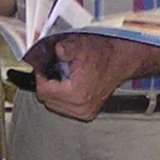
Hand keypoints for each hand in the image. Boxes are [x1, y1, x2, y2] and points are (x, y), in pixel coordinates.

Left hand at [32, 34, 159, 122]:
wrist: (119, 61)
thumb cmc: (103, 54)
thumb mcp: (81, 46)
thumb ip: (67, 48)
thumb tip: (57, 50)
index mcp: (77, 95)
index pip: (44, 92)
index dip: (41, 77)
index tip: (43, 68)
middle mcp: (81, 109)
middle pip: (47, 100)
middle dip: (48, 85)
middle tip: (56, 70)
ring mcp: (85, 113)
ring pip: (54, 105)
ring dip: (55, 92)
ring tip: (65, 77)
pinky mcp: (87, 114)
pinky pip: (64, 108)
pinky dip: (63, 97)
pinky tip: (70, 85)